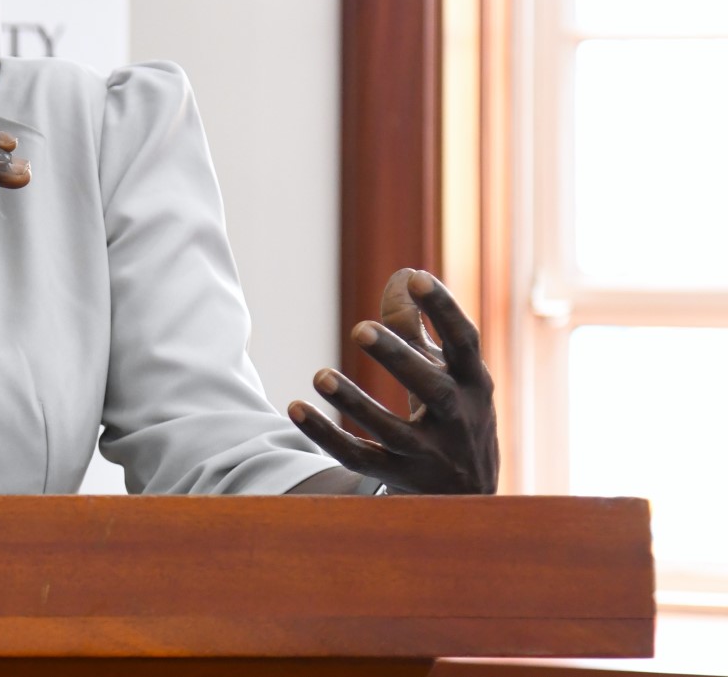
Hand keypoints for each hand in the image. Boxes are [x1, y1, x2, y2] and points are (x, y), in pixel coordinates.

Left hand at [288, 269, 498, 493]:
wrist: (469, 496)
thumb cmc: (452, 414)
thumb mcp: (444, 372)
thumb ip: (419, 327)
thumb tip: (403, 274)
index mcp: (474, 382)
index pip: (465, 342)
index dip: (445, 309)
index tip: (420, 278)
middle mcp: (459, 419)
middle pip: (432, 389)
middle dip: (398, 358)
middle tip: (359, 328)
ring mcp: (431, 454)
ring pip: (392, 431)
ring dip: (355, 403)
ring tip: (319, 376)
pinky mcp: (399, 477)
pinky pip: (359, 458)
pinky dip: (326, 435)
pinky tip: (295, 407)